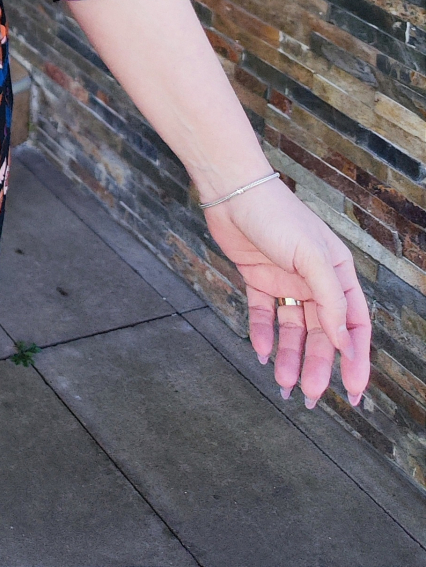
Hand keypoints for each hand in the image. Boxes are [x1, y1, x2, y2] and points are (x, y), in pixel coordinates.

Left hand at [204, 177, 370, 408]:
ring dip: (289, 357)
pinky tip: (262, 353)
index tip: (352, 392)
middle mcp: (314, 280)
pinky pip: (264, 314)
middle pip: (321, 334)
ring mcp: (285, 280)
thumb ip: (330, 300)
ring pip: (292, 329)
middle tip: (309, 397)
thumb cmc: (278, 215)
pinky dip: (263, 335)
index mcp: (338, 273)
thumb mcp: (312, 257)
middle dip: (317, 366)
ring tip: (283, 384)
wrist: (232, 191)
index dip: (355, 359)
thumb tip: (344, 342)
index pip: (354, 324)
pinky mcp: (257, 278)